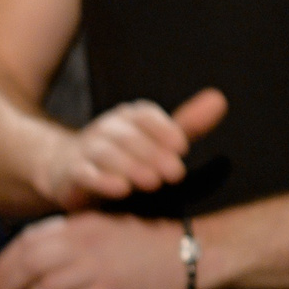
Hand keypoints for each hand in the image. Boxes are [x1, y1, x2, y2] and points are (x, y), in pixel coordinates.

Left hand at [0, 212, 187, 288]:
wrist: (191, 253)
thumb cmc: (152, 244)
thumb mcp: (109, 229)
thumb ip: (77, 238)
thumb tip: (43, 258)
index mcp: (80, 224)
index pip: (27, 241)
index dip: (4, 263)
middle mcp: (83, 243)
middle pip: (28, 265)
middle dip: (7, 287)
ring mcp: (96, 267)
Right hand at [36, 88, 227, 211]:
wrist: (69, 169)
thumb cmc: (127, 155)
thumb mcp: (158, 138)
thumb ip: (188, 123)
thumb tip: (219, 99)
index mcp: (131, 117)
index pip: (146, 116)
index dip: (163, 130)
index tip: (182, 147)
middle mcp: (108, 128)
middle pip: (129, 137)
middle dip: (152, 154)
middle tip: (175, 173)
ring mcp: (87, 149)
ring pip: (106, 153)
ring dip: (129, 166)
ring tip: (152, 181)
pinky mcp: (72, 172)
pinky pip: (83, 173)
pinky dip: (100, 180)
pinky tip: (119, 189)